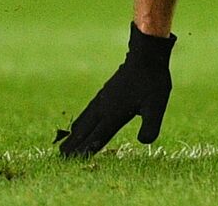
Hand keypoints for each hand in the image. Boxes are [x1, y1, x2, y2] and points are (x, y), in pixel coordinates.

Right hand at [59, 24, 174, 157]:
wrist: (146, 56)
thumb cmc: (152, 82)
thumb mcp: (156, 106)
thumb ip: (150, 125)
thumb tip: (144, 142)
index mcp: (114, 114)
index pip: (97, 137)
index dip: (85, 150)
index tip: (71, 160)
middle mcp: (104, 108)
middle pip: (85, 130)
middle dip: (74, 144)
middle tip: (60, 157)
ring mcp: (103, 99)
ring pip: (84, 120)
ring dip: (75, 133)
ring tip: (65, 143)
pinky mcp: (105, 92)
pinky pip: (88, 111)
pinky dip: (81, 121)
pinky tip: (81, 121)